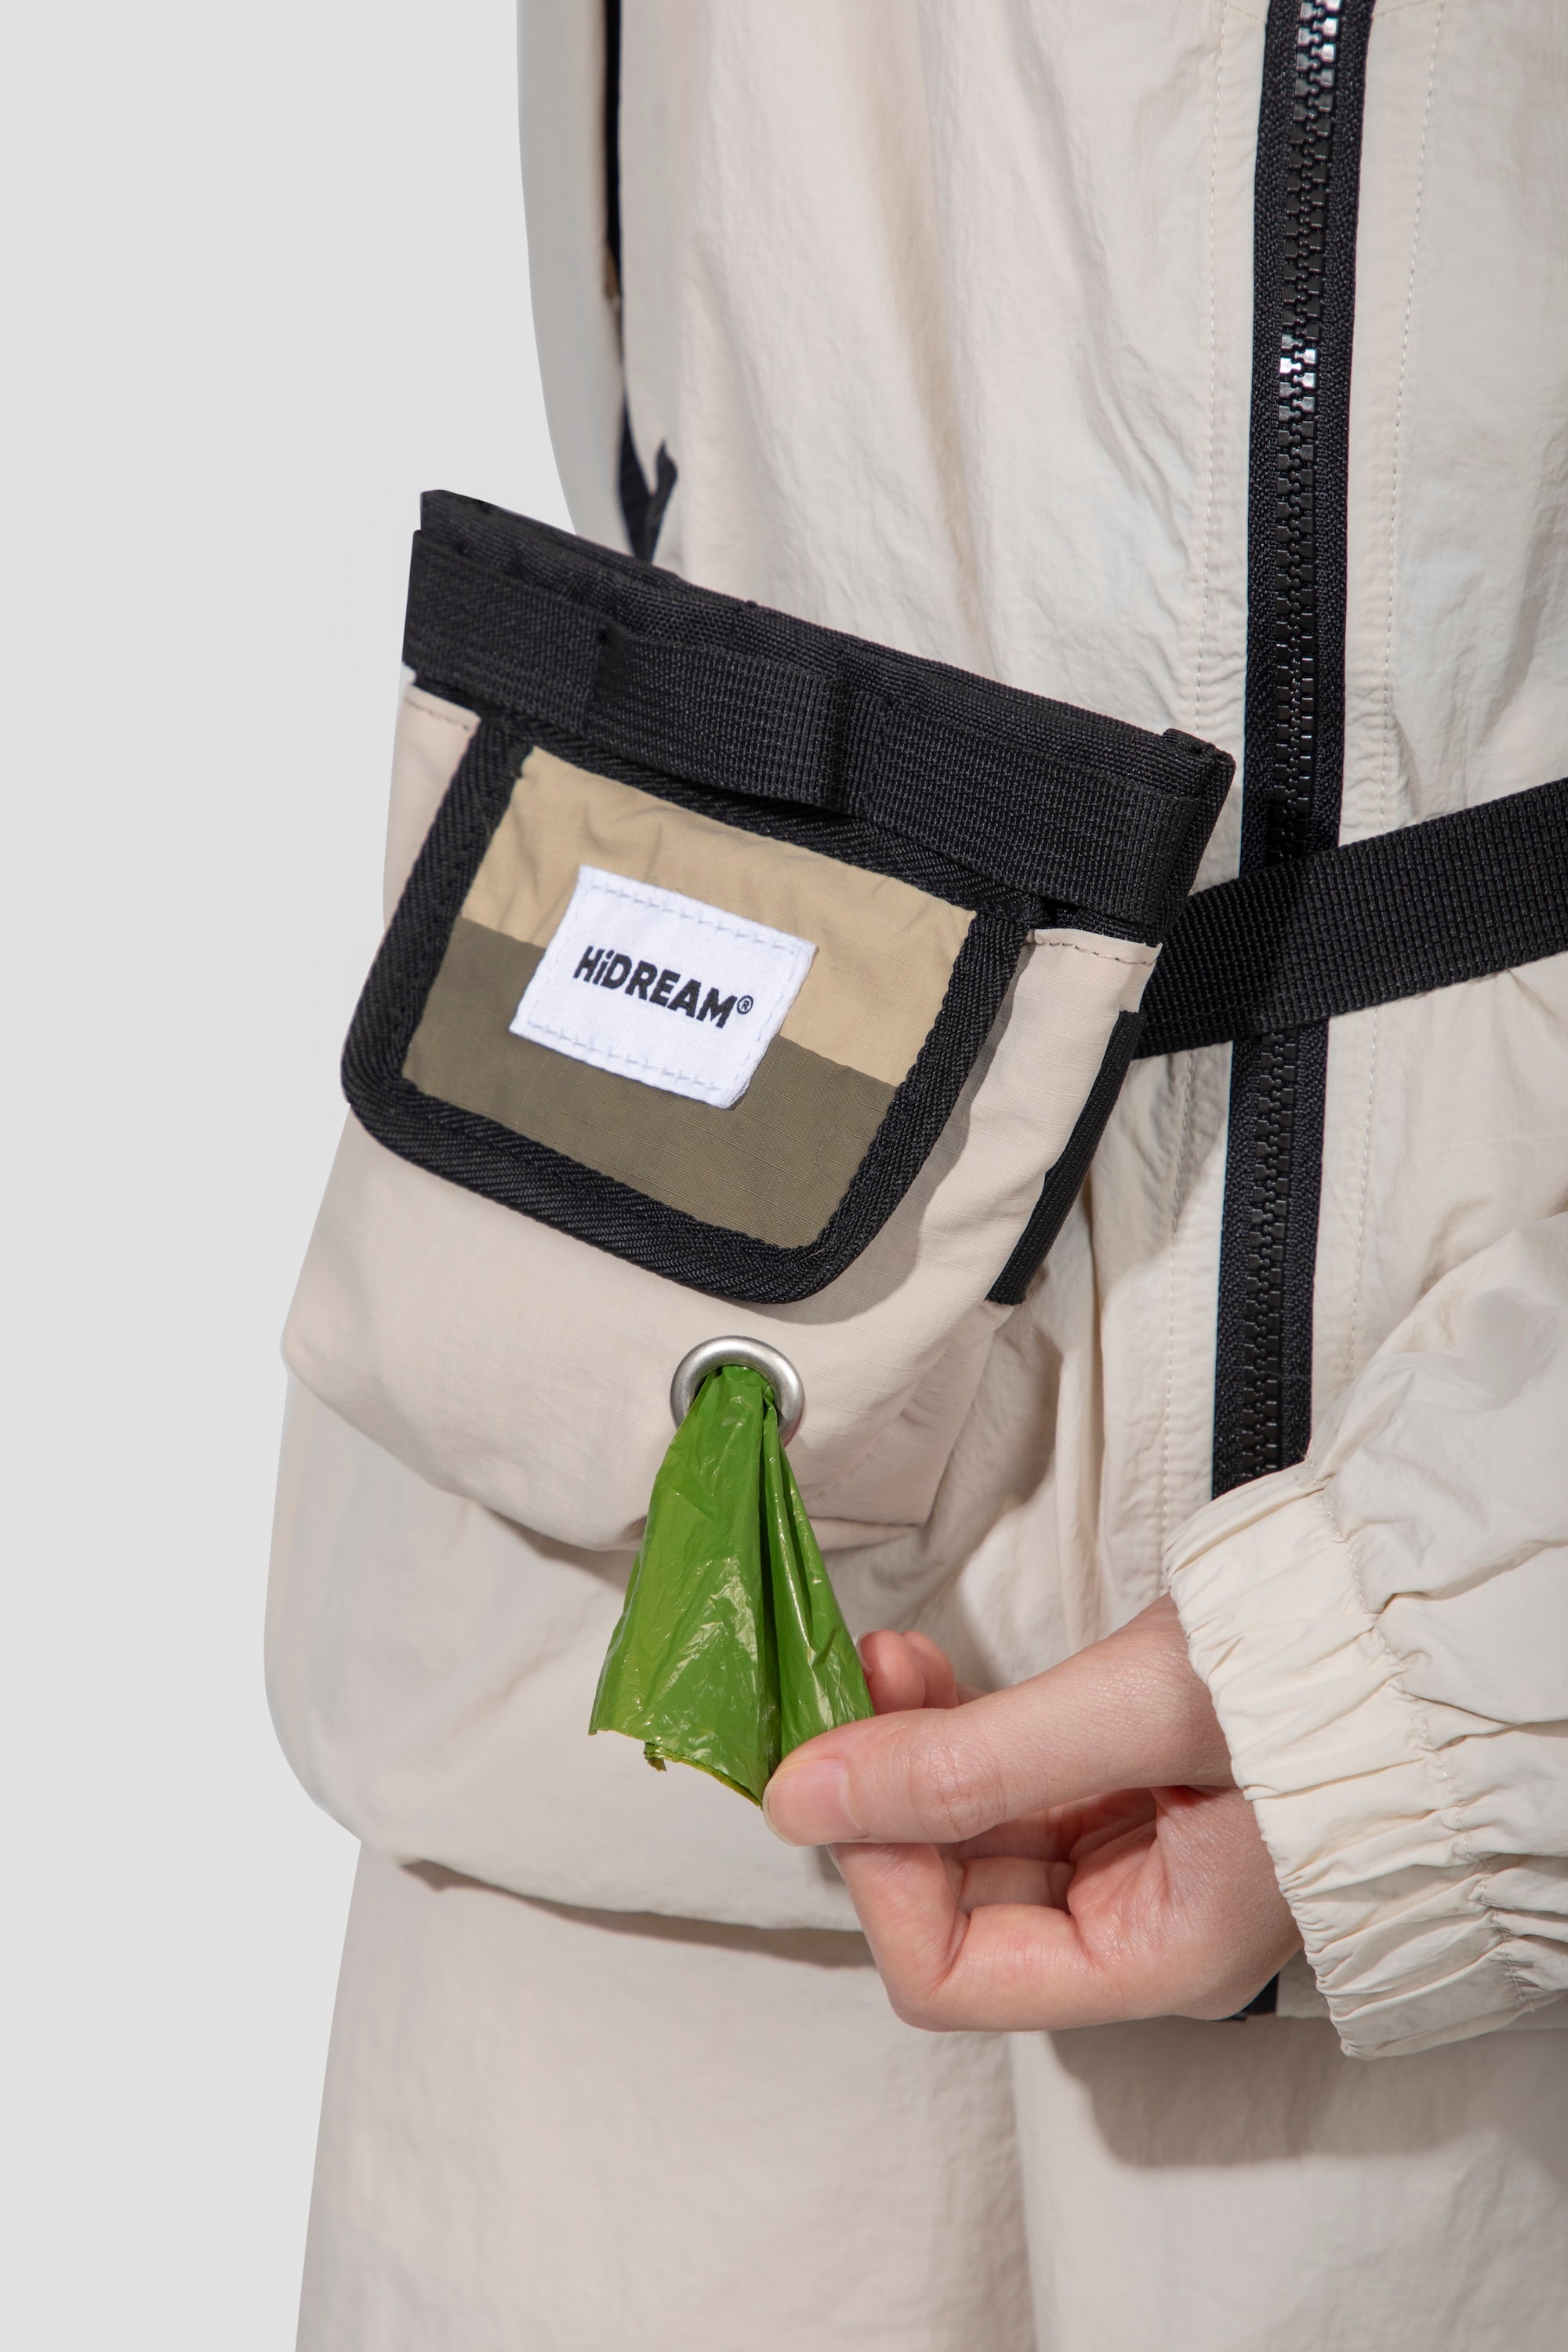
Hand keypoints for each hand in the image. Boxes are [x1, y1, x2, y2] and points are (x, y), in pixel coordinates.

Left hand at [762, 1601, 1299, 2028]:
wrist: (1406, 1627)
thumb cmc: (1318, 1683)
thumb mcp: (1132, 1713)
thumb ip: (965, 1759)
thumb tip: (800, 1795)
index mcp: (1152, 1955)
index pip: (951, 1975)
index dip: (881, 1872)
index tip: (845, 1769)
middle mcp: (1132, 1928)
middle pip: (949, 1905)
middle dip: (885, 1797)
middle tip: (850, 1690)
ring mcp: (1128, 1862)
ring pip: (966, 1836)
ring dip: (909, 1751)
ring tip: (887, 1661)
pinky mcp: (1121, 1796)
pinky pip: (1004, 1787)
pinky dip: (952, 1731)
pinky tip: (922, 1672)